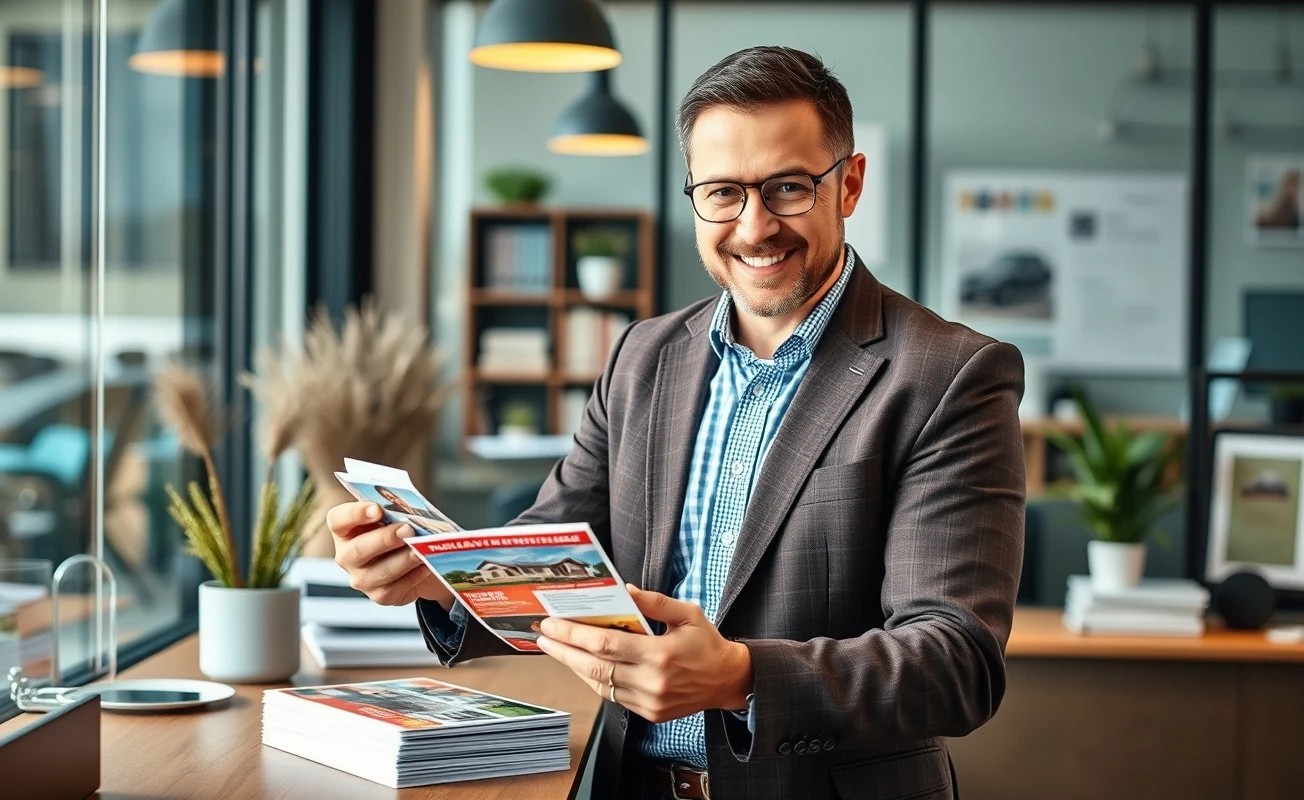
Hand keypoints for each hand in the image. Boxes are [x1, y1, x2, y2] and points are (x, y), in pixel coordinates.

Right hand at [326, 501, 452, 608]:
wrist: (411, 557)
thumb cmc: (397, 530)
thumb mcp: (392, 516)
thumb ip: (394, 511)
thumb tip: (409, 512)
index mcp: (344, 530)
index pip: (338, 520)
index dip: (355, 514)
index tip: (377, 509)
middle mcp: (347, 556)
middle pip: (358, 550)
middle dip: (385, 539)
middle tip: (407, 529)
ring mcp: (361, 579)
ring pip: (381, 572)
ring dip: (404, 559)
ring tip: (421, 548)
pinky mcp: (379, 595)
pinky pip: (396, 588)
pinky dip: (414, 575)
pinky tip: (425, 564)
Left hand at [535, 584, 752, 722]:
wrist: (728, 681)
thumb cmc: (707, 644)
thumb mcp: (687, 613)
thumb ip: (654, 602)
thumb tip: (623, 591)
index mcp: (659, 654)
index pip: (605, 644)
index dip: (574, 634)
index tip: (552, 624)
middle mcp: (650, 682)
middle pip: (594, 667)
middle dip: (563, 650)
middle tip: (542, 636)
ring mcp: (648, 702)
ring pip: (599, 684)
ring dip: (574, 666)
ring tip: (556, 649)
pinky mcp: (649, 714)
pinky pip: (612, 696)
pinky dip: (594, 680)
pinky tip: (582, 665)